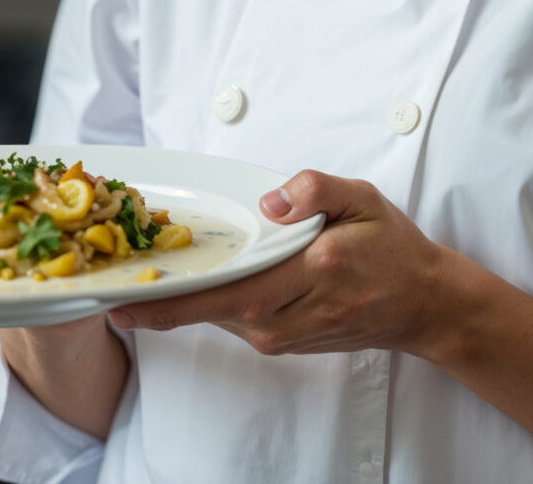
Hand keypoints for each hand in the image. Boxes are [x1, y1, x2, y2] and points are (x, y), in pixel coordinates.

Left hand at [105, 170, 452, 358]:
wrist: (422, 304)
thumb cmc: (391, 249)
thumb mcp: (363, 200)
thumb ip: (316, 190)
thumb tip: (270, 200)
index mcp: (315, 272)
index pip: (233, 289)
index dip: (176, 299)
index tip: (127, 300)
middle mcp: (295, 313)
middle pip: (214, 310)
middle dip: (160, 300)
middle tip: (110, 286)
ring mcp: (287, 334)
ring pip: (219, 317)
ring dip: (179, 302)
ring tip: (137, 279)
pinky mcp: (281, 342)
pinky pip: (232, 321)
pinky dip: (205, 304)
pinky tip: (187, 284)